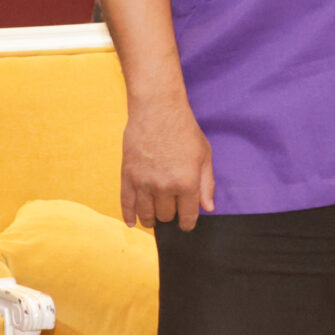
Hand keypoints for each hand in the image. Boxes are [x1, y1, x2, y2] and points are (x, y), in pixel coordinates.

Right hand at [120, 87, 213, 231]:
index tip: (186, 224)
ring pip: (146, 213)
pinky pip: (126, 203)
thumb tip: (208, 208)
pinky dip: (128, 215)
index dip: (188, 223)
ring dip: (151, 219)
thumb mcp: (204, 156)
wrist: (157, 110)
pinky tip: (132, 222)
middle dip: (170, 216)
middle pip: (166, 215)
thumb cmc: (184, 131)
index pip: (187, 215)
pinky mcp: (127, 176)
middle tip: (171, 210)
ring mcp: (143, 183)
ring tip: (154, 219)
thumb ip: (207, 184)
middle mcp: (164, 187)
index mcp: (187, 182)